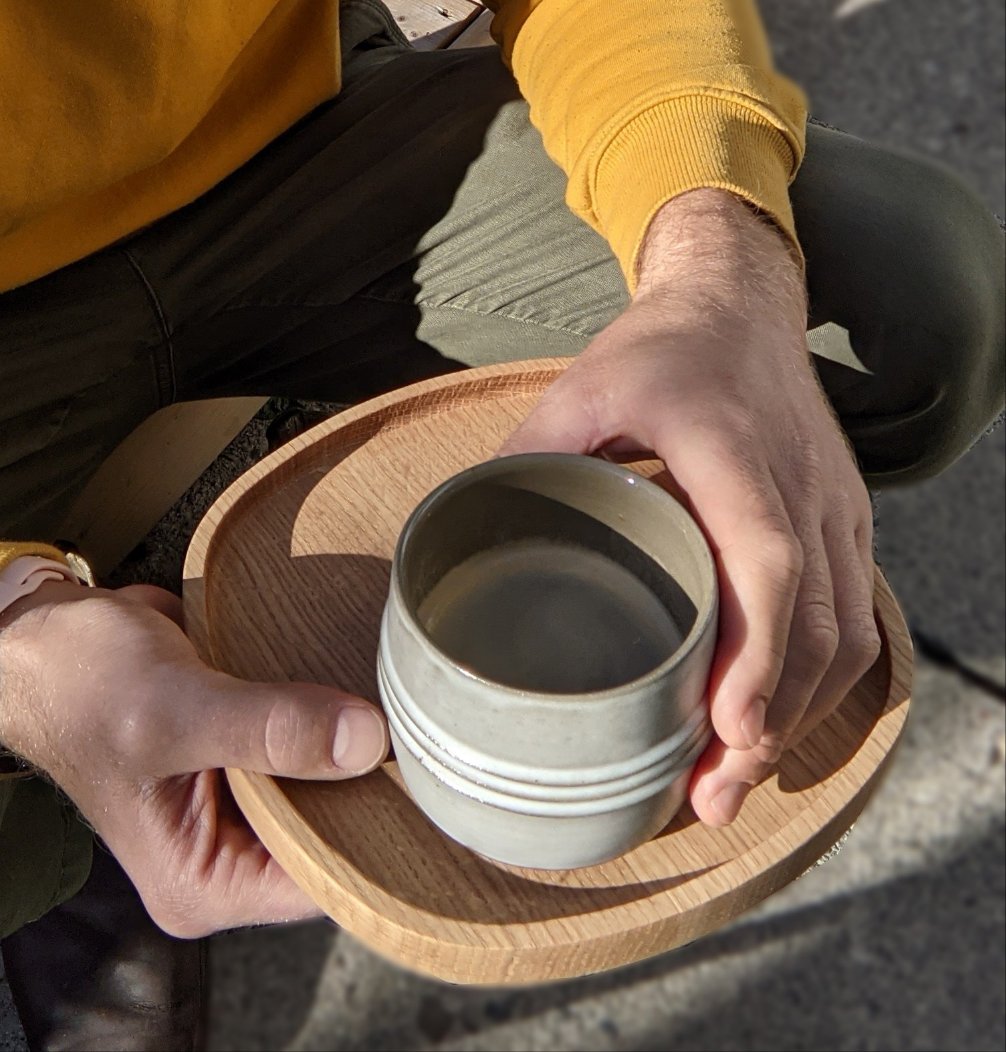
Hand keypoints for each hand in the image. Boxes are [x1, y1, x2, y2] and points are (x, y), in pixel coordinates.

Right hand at [0, 581, 388, 935]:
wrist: (53, 633)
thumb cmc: (84, 682)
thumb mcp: (176, 710)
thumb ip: (270, 730)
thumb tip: (366, 742)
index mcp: (202, 881)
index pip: (321, 882)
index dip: (376, 835)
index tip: (424, 786)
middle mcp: (226, 857)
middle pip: (334, 835)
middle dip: (372, 790)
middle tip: (420, 737)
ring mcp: (242, 808)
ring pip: (329, 791)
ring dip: (356, 752)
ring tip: (397, 710)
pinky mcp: (251, 761)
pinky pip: (313, 754)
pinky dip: (334, 726)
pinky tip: (365, 693)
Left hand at [501, 190, 880, 825]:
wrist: (738, 307)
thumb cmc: (660, 351)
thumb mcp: (579, 389)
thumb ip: (527, 458)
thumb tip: (463, 534)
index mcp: (727, 448)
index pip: (764, 557)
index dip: (756, 650)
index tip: (729, 727)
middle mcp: (796, 484)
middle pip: (811, 623)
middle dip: (769, 721)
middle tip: (711, 793)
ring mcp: (831, 507)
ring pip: (844, 634)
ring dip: (798, 716)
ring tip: (735, 777)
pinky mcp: (844, 523)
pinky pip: (856, 619)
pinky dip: (822, 683)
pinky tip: (777, 720)